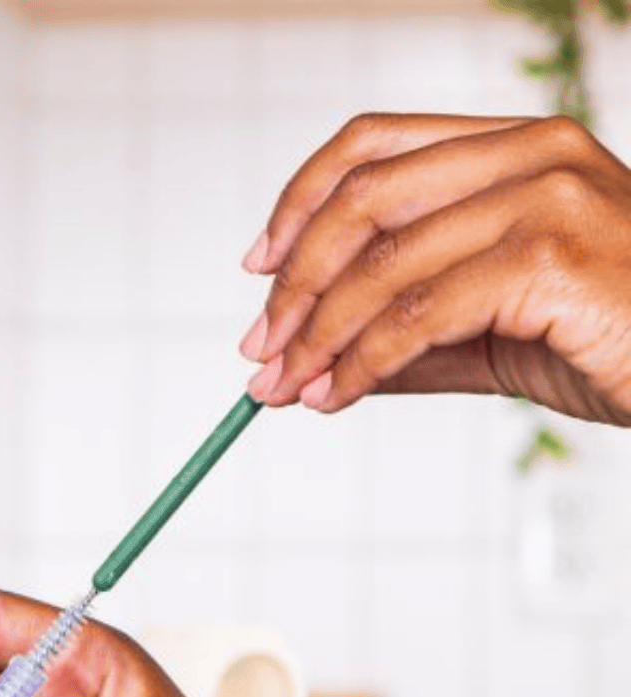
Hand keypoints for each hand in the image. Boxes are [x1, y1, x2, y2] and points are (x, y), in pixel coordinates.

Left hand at [239, 114, 630, 425]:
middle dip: (293, 284)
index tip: (258, 266)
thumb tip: (310, 368)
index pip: (374, 144)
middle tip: (257, 350)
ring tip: (282, 388)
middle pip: (362, 199)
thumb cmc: (613, 341)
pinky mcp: (550, 257)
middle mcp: (529, 153)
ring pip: (383, 264)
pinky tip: (335, 396)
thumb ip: (406, 339)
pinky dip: (360, 363)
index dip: (300, 202)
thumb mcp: (490, 333)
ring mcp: (545, 196)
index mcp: (512, 148)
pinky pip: (418, 315)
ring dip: (315, 336)